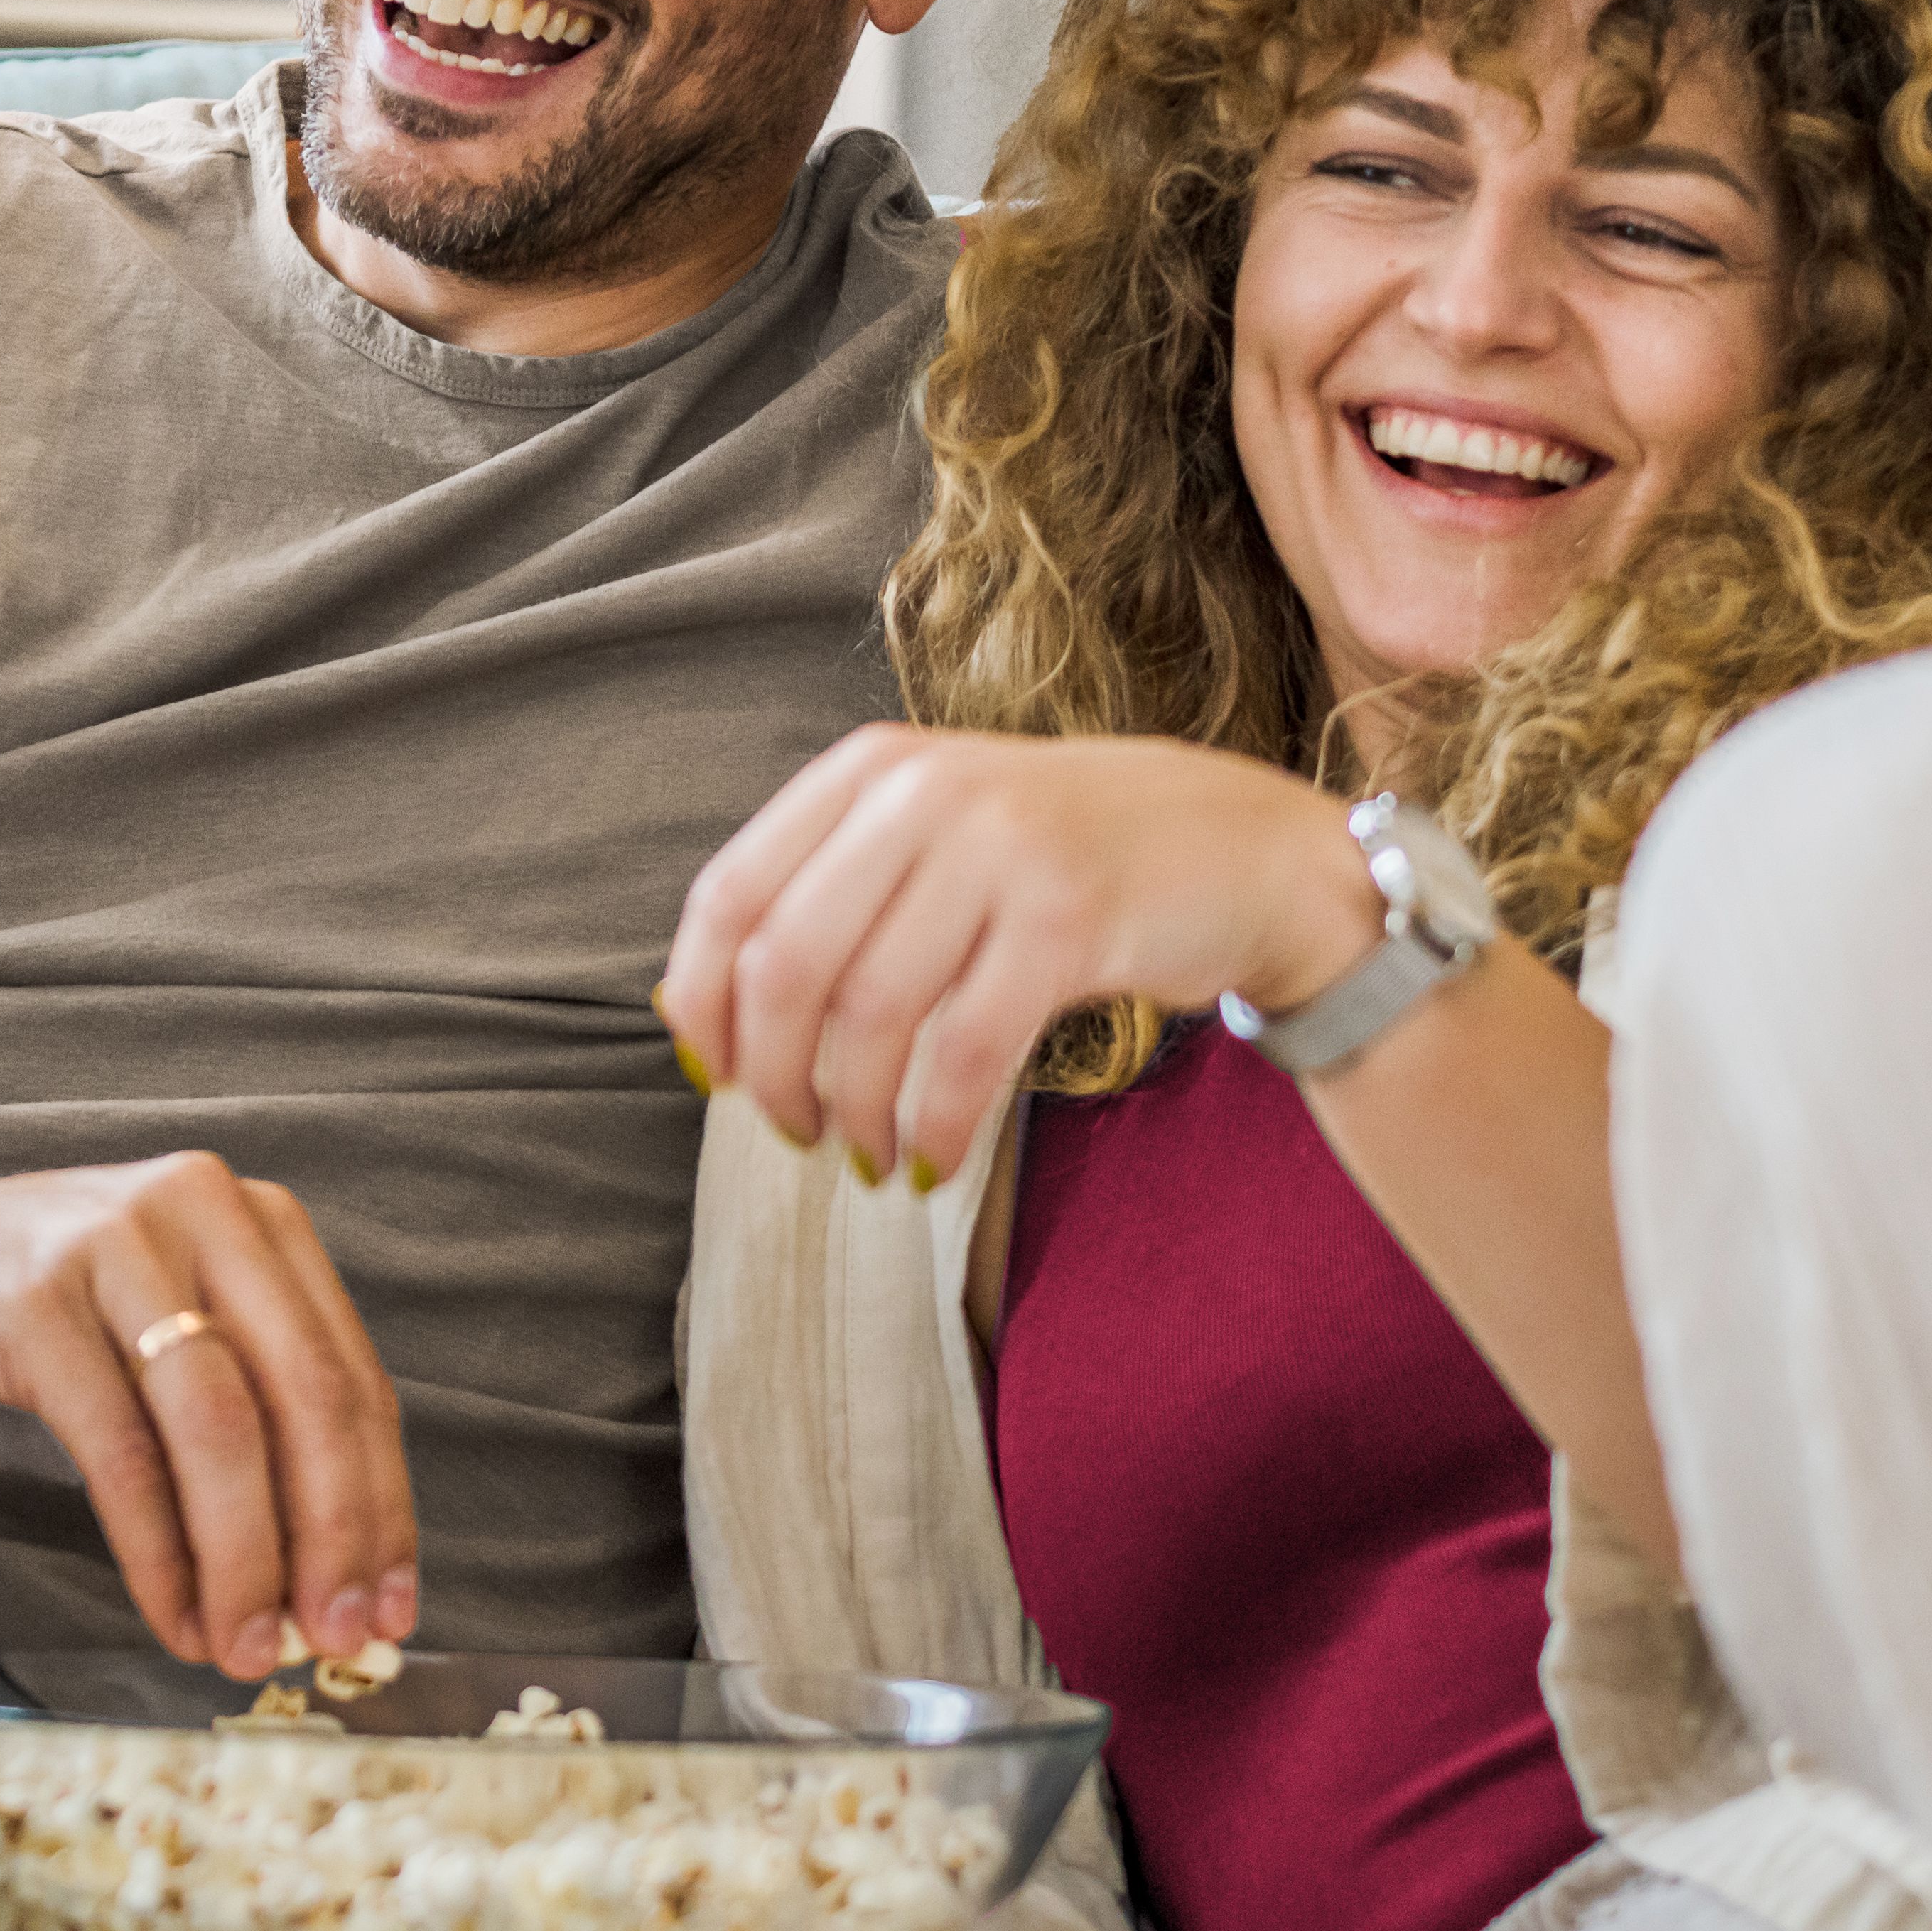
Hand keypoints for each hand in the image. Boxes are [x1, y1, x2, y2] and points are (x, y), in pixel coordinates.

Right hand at [0, 1153, 415, 1676]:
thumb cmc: (46, 1311)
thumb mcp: (168, 1327)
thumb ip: (252, 1415)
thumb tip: (332, 1574)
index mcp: (260, 1222)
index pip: (351, 1381)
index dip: (382, 1507)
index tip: (390, 1609)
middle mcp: (202, 1211)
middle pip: (302, 1398)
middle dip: (330, 1538)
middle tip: (332, 1641)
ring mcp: (115, 1247)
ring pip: (217, 1428)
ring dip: (242, 1560)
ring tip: (244, 1649)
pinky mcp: (31, 1303)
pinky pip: (120, 1453)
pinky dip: (156, 1551)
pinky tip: (170, 1615)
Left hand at [659, 729, 1376, 1185]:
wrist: (1239, 848)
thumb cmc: (1061, 863)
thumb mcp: (935, 837)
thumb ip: (827, 896)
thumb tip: (692, 1017)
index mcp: (870, 769)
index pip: (731, 894)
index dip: (702, 1004)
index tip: (714, 1080)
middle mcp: (925, 792)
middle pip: (788, 964)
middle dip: (775, 1075)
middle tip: (794, 1136)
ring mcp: (1000, 848)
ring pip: (872, 1013)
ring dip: (854, 1111)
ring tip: (866, 1158)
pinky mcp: (1069, 918)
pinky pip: (965, 1050)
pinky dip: (934, 1124)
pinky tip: (931, 1162)